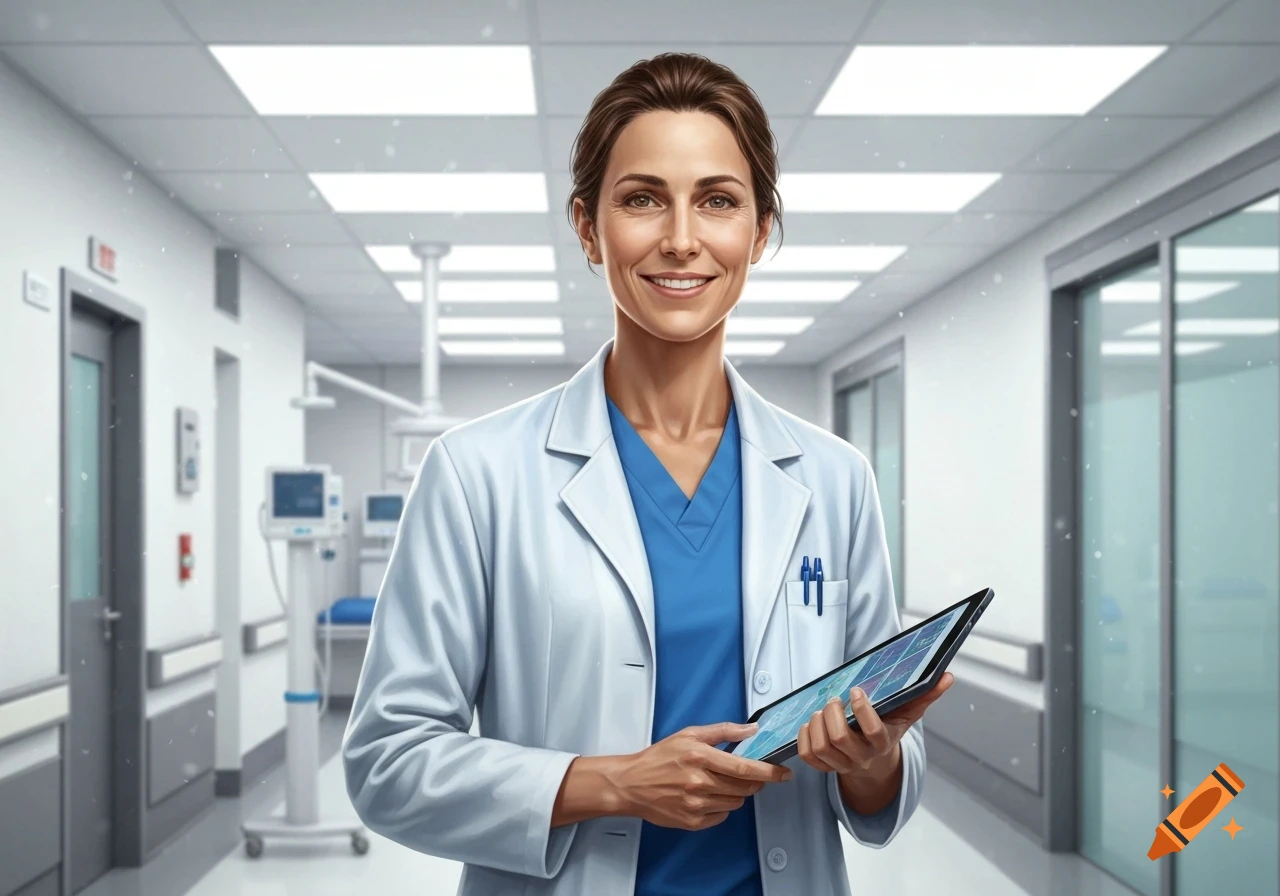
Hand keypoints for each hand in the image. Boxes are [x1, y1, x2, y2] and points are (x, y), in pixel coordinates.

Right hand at [615, 722, 792, 830]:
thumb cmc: (658, 758)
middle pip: (744, 787)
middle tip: (749, 774)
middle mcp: (699, 782)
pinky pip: (722, 816)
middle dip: (754, 781)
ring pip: (735, 802)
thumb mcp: (689, 735)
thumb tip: (750, 730)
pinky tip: (708, 796)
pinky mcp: (692, 822)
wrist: (631, 784)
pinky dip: (722, 806)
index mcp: (700, 757)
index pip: (744, 767)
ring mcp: (696, 805)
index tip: (783, 773)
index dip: (769, 772)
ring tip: (719, 782)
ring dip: (736, 793)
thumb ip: (723, 731)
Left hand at [797, 672, 953, 775]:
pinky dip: (804, 737)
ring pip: (821, 747)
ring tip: (822, 710)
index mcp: (883, 742)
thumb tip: (948, 677)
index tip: (856, 691)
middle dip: (832, 714)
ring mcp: (842, 764)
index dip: (862, 710)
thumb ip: (926, 696)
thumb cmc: (890, 731)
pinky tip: (811, 723)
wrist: (876, 766)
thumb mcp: (908, 715)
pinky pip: (808, 756)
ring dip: (816, 723)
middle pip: (840, 739)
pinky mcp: (826, 767)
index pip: (873, 731)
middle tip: (835, 700)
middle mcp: (862, 756)